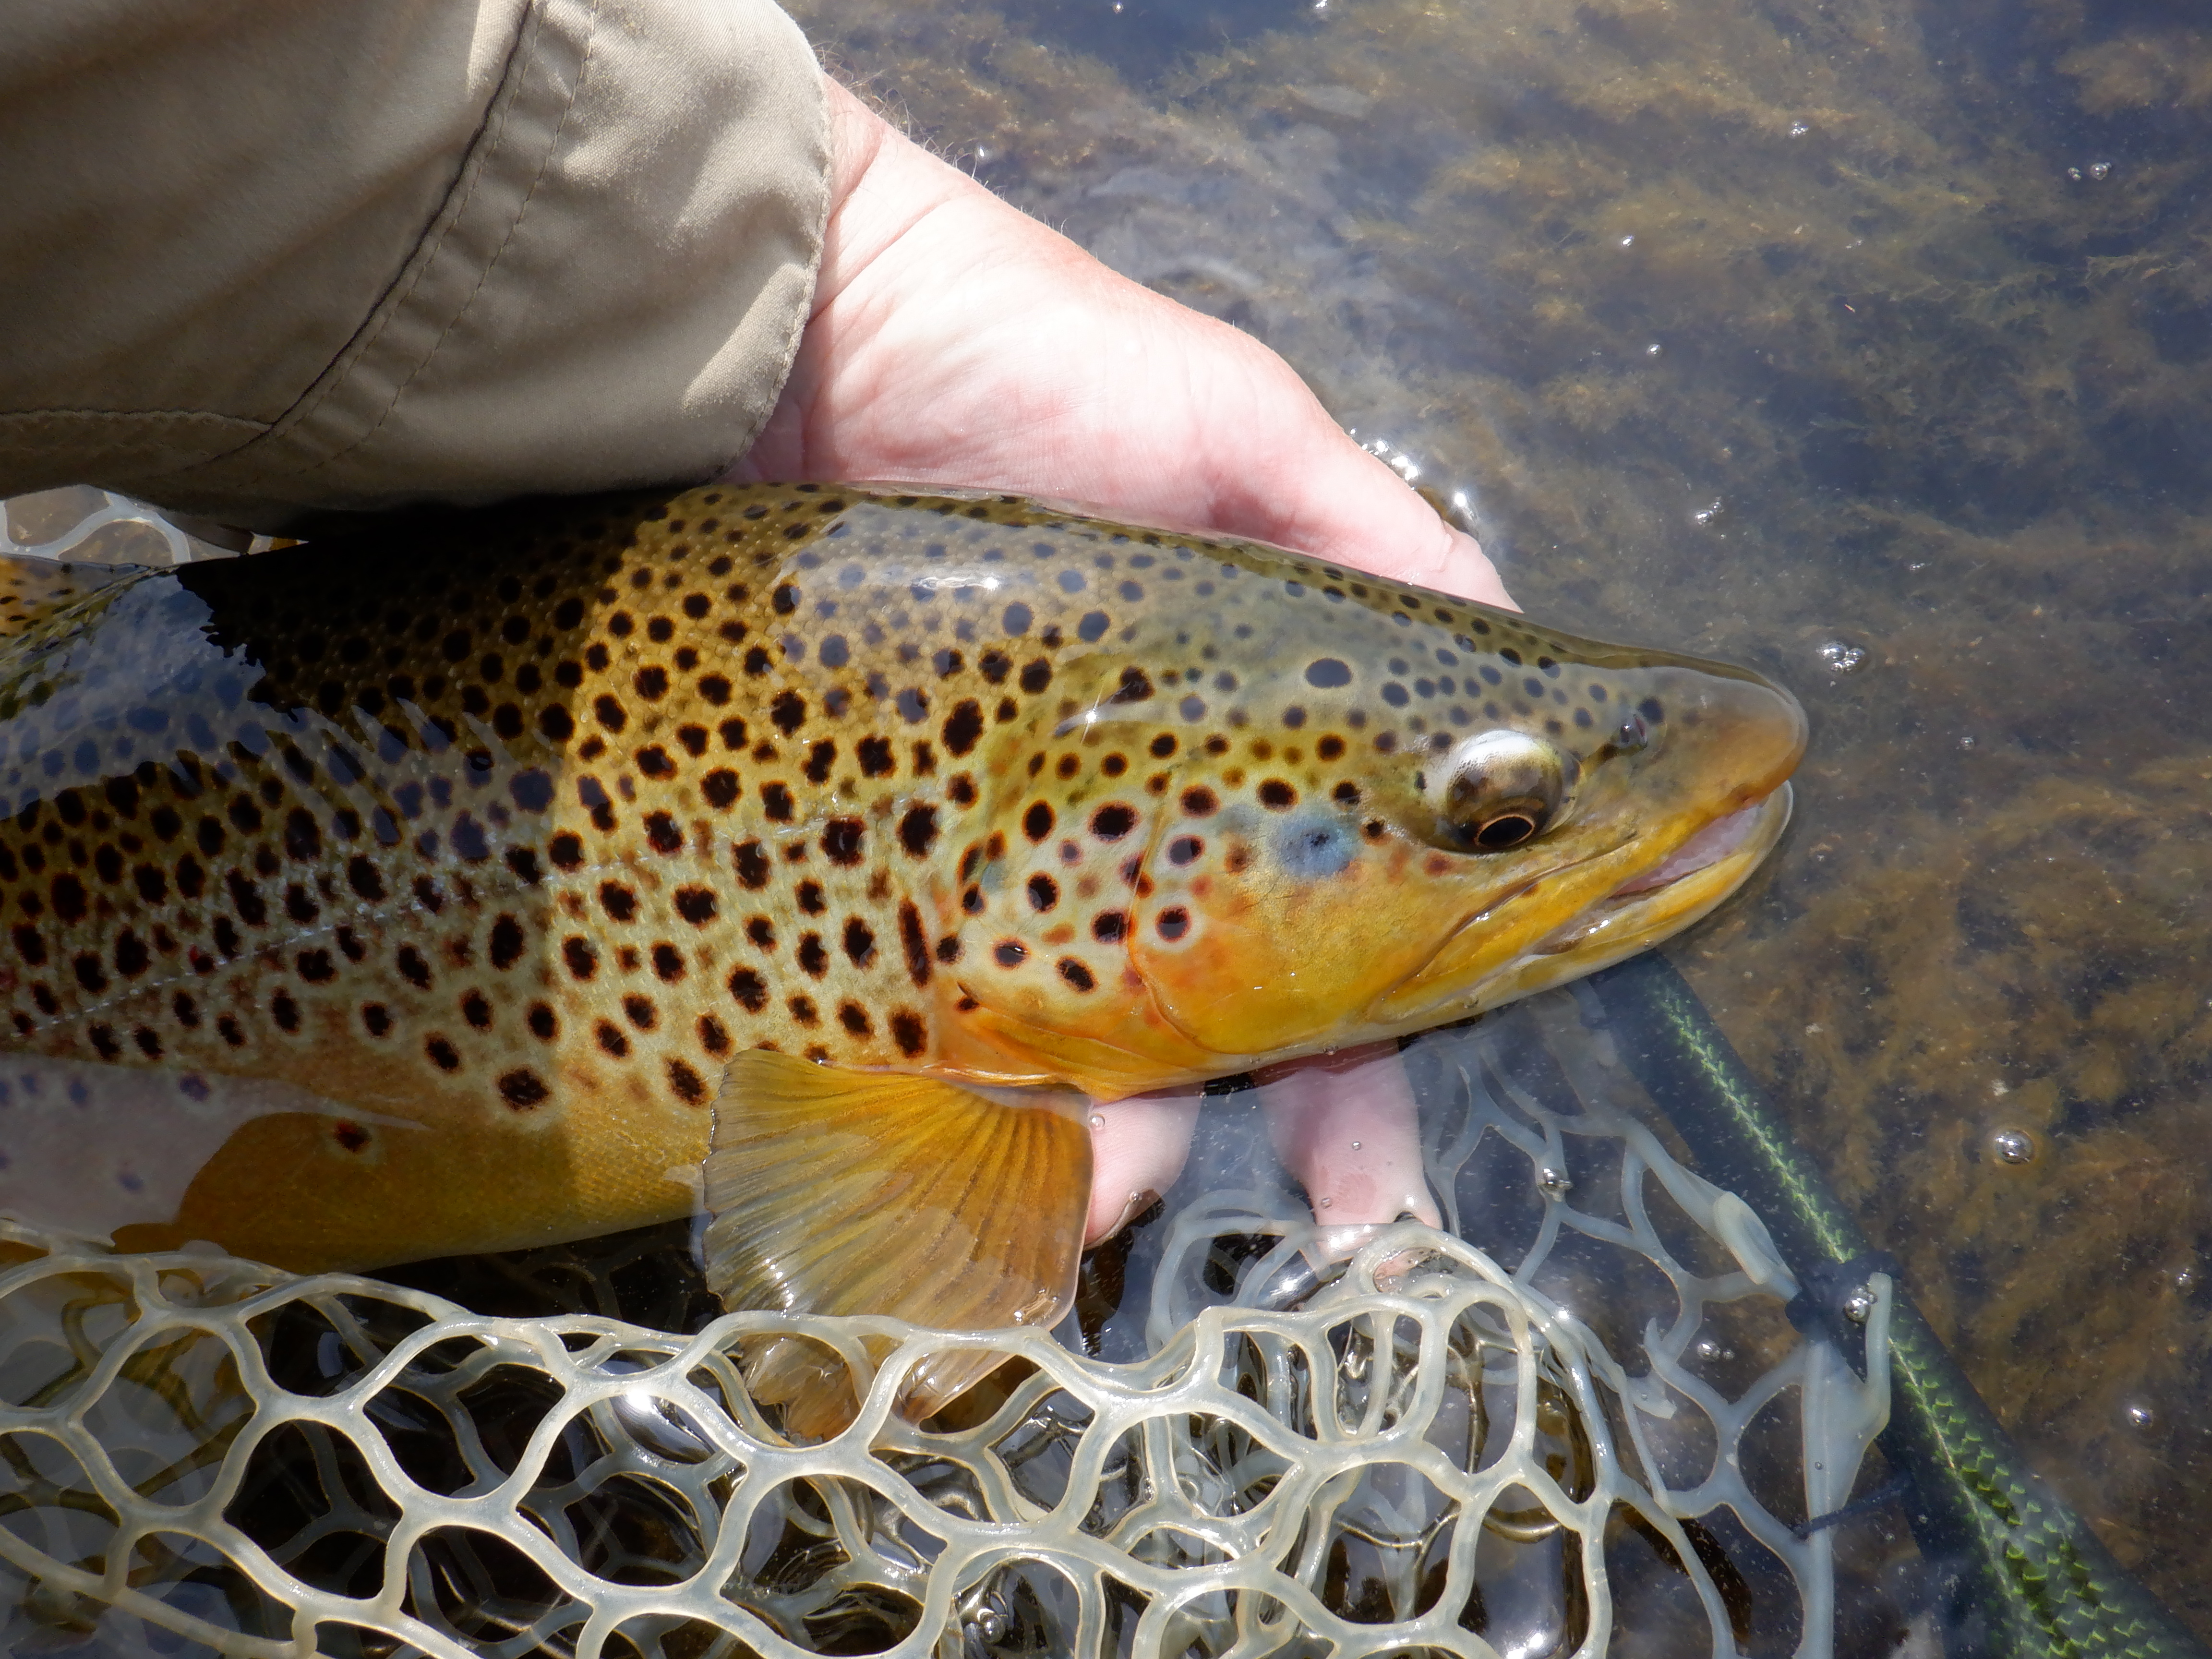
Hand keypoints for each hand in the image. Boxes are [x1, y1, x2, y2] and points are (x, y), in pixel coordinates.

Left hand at [732, 81, 1504, 1256]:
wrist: (782, 336)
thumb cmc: (1029, 358)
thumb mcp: (1236, 428)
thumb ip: (1380, 539)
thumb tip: (1528, 668)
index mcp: (1229, 737)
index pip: (1335, 925)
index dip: (1377, 1052)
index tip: (1385, 1170)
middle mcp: (1111, 816)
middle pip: (1209, 1026)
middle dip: (1258, 1127)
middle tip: (1313, 1230)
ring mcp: (973, 853)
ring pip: (1060, 1056)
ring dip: (1105, 1145)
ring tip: (1101, 1195)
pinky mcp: (846, 856)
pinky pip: (908, 1022)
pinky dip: (950, 1107)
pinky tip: (974, 1154)